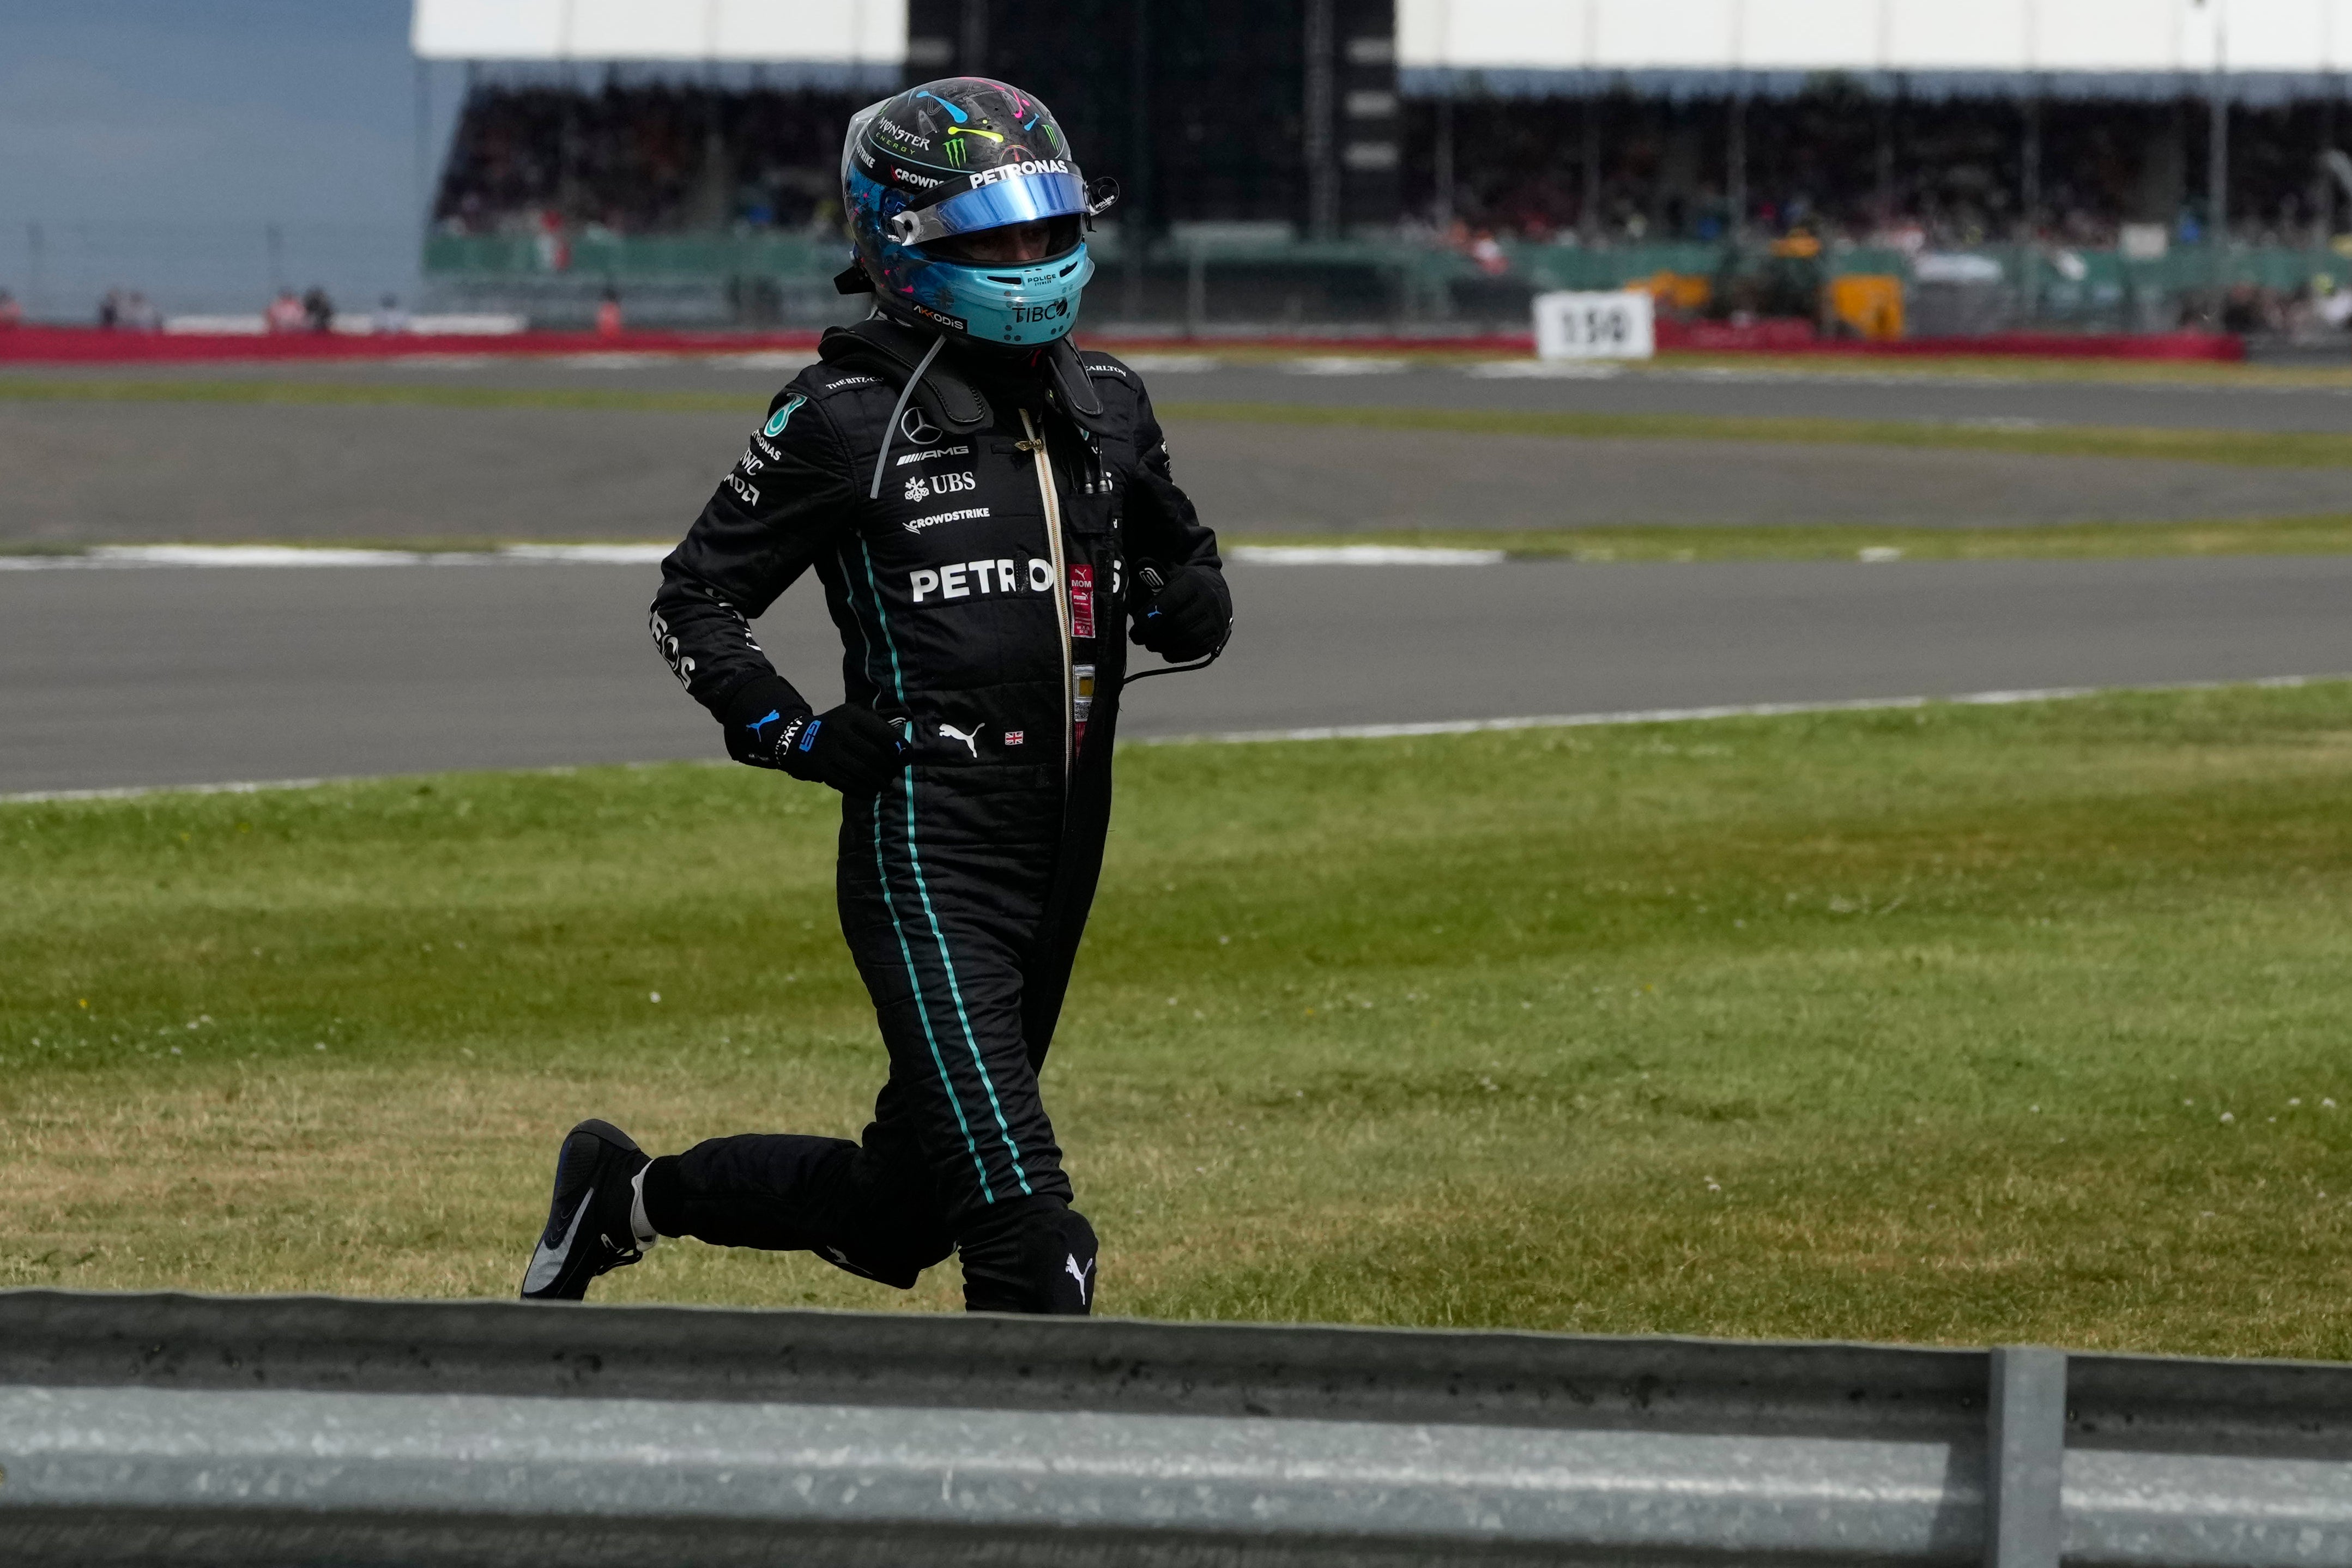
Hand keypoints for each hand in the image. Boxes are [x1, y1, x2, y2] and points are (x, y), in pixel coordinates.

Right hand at [722, 680, 906, 794]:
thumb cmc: (836, 728)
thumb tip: (907, 738)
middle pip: (875, 755)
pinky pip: (847, 782)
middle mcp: (838, 729)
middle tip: (895, 774)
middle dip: (890, 768)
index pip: (884, 734)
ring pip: (862, 771)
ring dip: (878, 781)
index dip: (900, 749)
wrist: (795, 737)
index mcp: (851, 714)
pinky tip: (870, 791)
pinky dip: (863, 789)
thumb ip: (878, 723)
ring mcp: (827, 749)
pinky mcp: (819, 767)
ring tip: (884, 784)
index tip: (906, 758)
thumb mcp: (852, 716)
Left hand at [1129, 563, 1226, 661]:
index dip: (1150, 614)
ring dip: (1163, 645)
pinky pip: (1195, 651)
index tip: (1137, 623)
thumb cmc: (1183, 585)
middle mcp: (1209, 601)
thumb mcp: (1169, 576)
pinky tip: (1165, 650)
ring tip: (1150, 644)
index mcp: (1194, 582)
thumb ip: (1151, 579)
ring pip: (1187, 639)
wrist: (1215, 591)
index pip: (1171, 600)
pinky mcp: (1216, 638)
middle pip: (1178, 623)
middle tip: (1138, 638)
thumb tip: (1133, 574)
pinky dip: (1176, 654)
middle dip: (1154, 634)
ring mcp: (1216, 621)